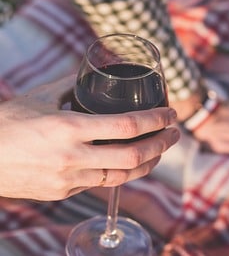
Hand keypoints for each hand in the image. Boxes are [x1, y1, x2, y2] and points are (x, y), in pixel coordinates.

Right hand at [0, 76, 179, 200]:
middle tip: (175, 133)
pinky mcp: (63, 193)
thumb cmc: (8, 123)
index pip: (127, 126)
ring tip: (161, 149)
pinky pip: (102, 183)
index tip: (171, 114)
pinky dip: (122, 172)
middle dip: (163, 144)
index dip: (156, 120)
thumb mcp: (40, 97)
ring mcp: (68, 179)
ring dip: (149, 162)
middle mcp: (72, 157)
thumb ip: (72, 85)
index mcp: (68, 128)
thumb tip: (95, 73)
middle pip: (134, 156)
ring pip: (123, 176)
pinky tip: (131, 162)